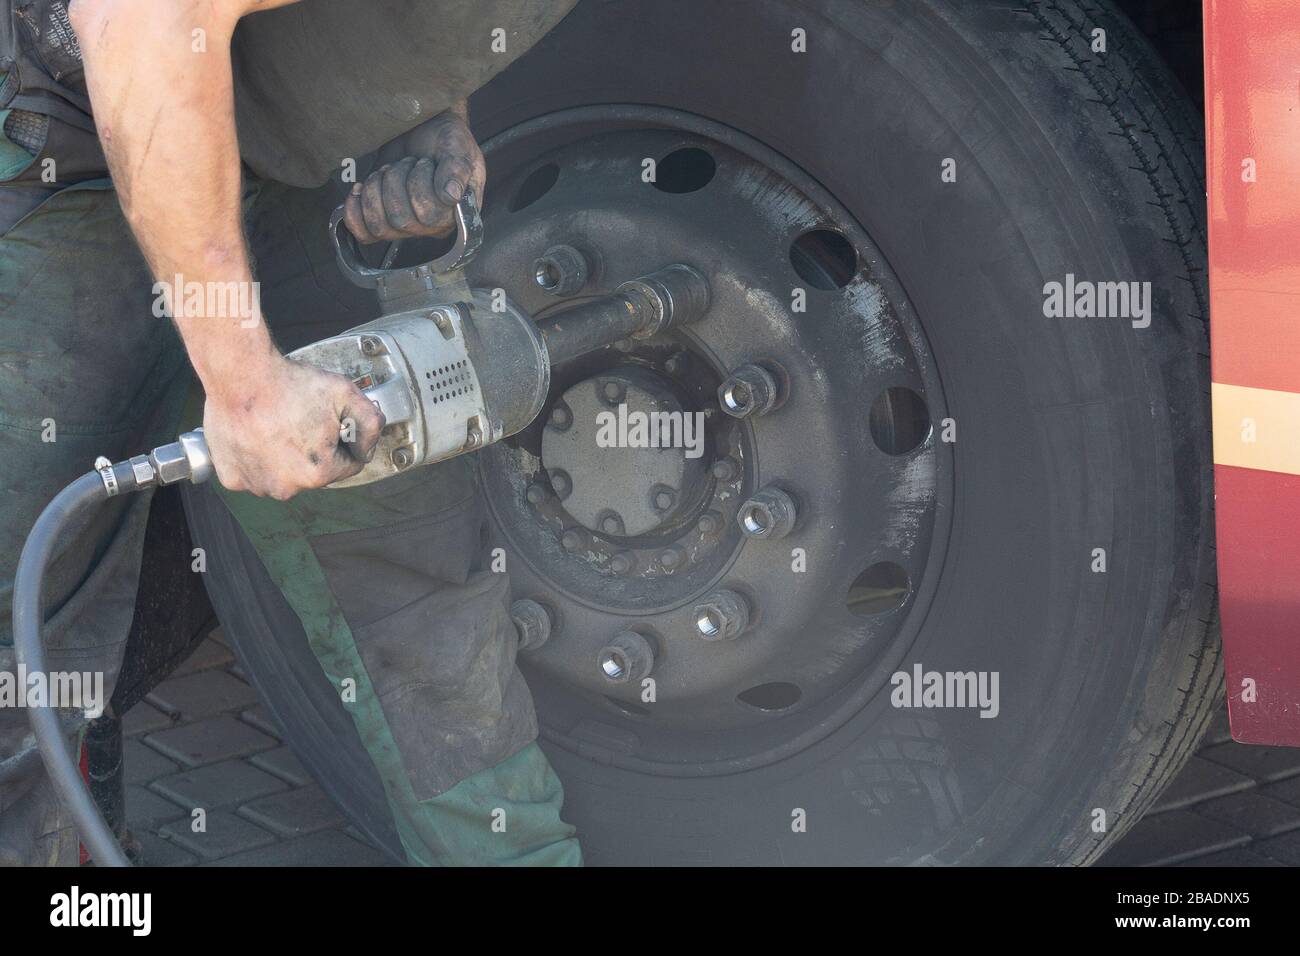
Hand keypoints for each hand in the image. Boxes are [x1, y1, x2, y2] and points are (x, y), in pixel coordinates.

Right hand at [203, 356, 384, 498]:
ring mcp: (256, 483)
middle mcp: (286, 487)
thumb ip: (371, 423)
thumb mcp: (346, 394)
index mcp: (318, 473)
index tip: (330, 423)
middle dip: (314, 449)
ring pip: (283, 473)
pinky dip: (255, 457)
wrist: (240, 373)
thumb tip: (369, 444)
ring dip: (284, 456)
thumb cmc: (287, 384)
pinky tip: (257, 434)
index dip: (344, 440)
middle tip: (301, 419)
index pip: (348, 464)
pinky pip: (253, 472)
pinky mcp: (232, 476)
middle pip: (315, 471)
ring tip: (278, 425)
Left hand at [342, 106, 486, 243]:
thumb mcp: (459, 147)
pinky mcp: (383, 220)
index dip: (419, 186)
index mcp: (454, 214)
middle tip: (404, 164)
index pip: (429, 216)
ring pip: (379, 226)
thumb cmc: (445, 140)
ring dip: (375, 191)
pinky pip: (365, 234)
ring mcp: (405, 226)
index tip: (426, 163)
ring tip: (387, 172)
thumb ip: (457, 169)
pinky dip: (354, 213)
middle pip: (400, 221)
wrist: (423, 129)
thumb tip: (451, 195)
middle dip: (395, 182)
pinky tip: (358, 190)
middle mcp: (430, 227)